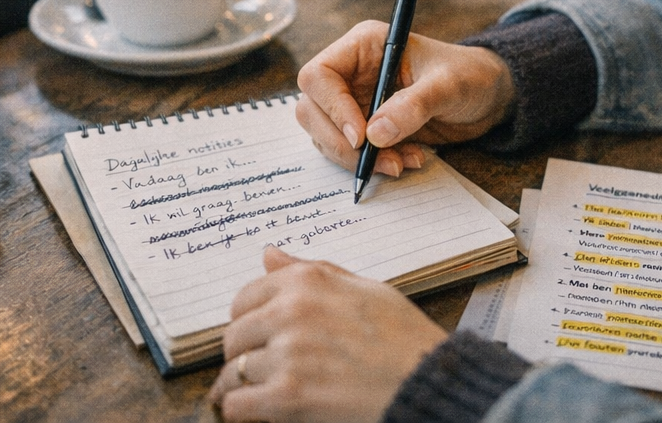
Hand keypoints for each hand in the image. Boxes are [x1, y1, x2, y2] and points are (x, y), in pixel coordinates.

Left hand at [209, 246, 447, 422]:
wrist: (428, 385)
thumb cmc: (404, 339)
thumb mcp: (364, 289)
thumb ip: (310, 271)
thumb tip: (267, 254)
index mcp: (308, 281)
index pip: (245, 298)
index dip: (249, 321)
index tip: (257, 338)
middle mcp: (292, 311)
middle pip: (235, 336)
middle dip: (244, 355)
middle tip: (262, 370)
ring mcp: (288, 355)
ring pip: (233, 372)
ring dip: (243, 386)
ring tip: (262, 393)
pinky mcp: (288, 396)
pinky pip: (237, 404)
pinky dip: (243, 411)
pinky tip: (261, 411)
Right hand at [296, 22, 514, 177]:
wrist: (486, 96)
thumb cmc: (469, 76)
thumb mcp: (448, 86)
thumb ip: (413, 106)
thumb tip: (375, 134)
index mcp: (363, 47)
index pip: (319, 76)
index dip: (332, 108)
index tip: (361, 138)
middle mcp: (351, 73)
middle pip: (312, 110)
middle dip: (341, 143)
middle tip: (378, 161)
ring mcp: (354, 101)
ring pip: (325, 135)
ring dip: (358, 159)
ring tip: (403, 162)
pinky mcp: (364, 127)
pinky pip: (348, 151)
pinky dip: (371, 164)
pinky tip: (406, 160)